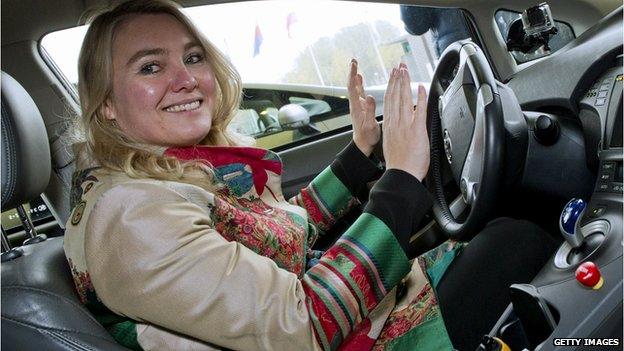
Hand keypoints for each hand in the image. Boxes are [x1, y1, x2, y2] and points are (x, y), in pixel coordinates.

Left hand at [348, 59, 379, 156]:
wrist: (363, 144)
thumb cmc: (367, 136)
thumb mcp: (370, 125)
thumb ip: (369, 111)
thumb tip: (370, 96)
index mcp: (356, 107)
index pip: (352, 88)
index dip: (352, 76)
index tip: (354, 65)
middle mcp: (355, 104)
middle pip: (351, 85)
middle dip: (352, 72)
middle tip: (353, 61)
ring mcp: (358, 105)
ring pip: (355, 87)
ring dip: (354, 76)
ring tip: (355, 65)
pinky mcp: (361, 107)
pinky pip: (359, 92)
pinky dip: (358, 83)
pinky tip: (359, 77)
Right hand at [382, 64, 429, 180]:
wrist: (401, 174)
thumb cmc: (399, 165)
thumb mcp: (392, 145)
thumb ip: (396, 133)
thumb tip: (399, 128)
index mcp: (389, 126)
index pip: (389, 101)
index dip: (391, 87)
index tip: (393, 77)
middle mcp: (395, 123)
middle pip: (395, 96)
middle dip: (397, 79)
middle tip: (399, 66)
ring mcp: (405, 125)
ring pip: (403, 99)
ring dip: (405, 83)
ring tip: (405, 71)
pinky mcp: (416, 130)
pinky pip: (418, 110)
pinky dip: (419, 98)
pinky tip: (420, 88)